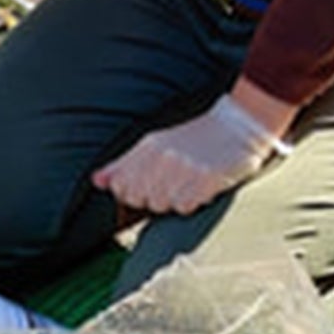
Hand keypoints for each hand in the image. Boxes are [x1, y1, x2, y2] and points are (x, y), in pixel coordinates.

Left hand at [93, 92, 290, 216]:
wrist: (237, 126)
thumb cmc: (194, 138)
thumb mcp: (155, 144)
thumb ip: (123, 164)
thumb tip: (96, 181)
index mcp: (148, 146)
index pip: (121, 185)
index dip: (130, 193)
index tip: (146, 186)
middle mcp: (163, 156)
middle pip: (139, 199)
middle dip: (151, 198)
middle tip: (171, 184)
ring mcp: (184, 167)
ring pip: (161, 206)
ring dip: (173, 201)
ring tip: (187, 184)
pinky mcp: (205, 179)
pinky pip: (184, 207)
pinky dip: (191, 203)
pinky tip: (199, 188)